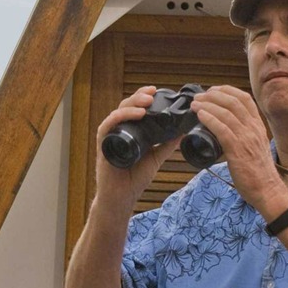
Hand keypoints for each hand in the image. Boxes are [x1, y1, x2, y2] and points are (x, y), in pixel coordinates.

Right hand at [94, 86, 183, 203]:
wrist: (122, 197)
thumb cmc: (134, 178)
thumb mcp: (156, 157)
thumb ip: (167, 144)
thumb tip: (183, 130)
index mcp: (130, 131)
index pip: (135, 107)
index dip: (143, 96)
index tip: (156, 90)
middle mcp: (119, 131)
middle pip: (126, 106)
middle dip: (139, 96)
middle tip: (153, 94)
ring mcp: (111, 137)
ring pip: (118, 112)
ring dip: (132, 104)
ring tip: (147, 102)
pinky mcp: (104, 145)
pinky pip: (108, 126)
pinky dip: (121, 117)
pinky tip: (136, 114)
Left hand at [189, 86, 287, 214]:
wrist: (267, 191)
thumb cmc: (258, 173)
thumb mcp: (254, 148)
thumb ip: (243, 137)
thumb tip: (225, 134)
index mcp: (258, 127)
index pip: (245, 99)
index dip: (227, 91)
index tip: (213, 90)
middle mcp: (254, 129)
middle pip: (234, 102)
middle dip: (214, 95)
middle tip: (199, 96)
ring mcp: (246, 139)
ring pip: (227, 113)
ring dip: (208, 105)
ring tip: (195, 104)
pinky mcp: (238, 151)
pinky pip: (223, 130)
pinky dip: (210, 120)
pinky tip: (200, 115)